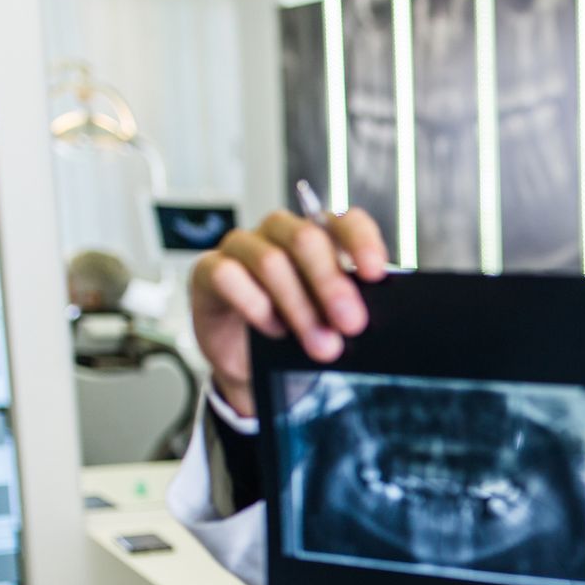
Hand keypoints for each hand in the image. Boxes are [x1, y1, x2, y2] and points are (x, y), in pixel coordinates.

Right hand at [187, 207, 388, 416]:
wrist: (250, 363)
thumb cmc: (297, 333)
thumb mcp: (331, 321)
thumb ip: (348, 307)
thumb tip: (367, 315)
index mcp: (320, 237)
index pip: (345, 221)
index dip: (361, 242)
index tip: (375, 273)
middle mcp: (281, 233)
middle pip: (306, 238)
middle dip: (331, 284)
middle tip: (351, 324)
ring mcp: (243, 247)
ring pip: (270, 260)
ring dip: (299, 307)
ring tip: (321, 345)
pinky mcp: (210, 269)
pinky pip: (230, 276)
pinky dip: (255, 305)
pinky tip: (273, 329)